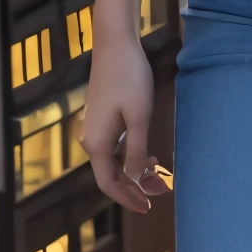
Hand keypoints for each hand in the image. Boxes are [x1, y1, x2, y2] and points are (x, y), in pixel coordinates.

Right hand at [74, 33, 171, 213]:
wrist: (115, 44)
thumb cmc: (129, 78)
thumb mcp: (138, 117)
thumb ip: (136, 151)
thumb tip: (135, 180)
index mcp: (98, 142)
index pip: (108, 183)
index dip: (127, 198)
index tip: (146, 207)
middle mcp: (92, 138)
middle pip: (110, 174)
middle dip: (134, 186)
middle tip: (159, 193)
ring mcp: (96, 127)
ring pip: (114, 160)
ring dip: (134, 170)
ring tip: (159, 173)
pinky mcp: (102, 117)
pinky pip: (115, 146)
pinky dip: (131, 154)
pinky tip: (149, 153)